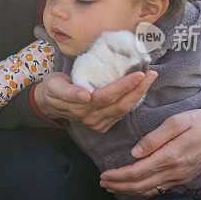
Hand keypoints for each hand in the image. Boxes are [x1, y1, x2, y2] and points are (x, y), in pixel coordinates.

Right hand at [34, 70, 157, 132]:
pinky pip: (121, 115)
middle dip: (139, 89)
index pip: (108, 96)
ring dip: (139, 95)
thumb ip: (68, 91)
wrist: (48, 103)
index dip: (125, 86)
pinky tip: (140, 90)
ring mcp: (97, 123)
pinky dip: (132, 103)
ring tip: (150, 79)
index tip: (140, 74)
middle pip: (120, 104)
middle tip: (152, 74)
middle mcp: (91, 118)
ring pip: (124, 110)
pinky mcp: (102, 125)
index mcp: (81, 107)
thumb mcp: (54, 85)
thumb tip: (85, 96)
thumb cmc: (52, 88)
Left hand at [98, 107, 200, 196]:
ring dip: (129, 190)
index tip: (103, 174)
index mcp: (170, 156)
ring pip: (150, 190)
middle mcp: (175, 171)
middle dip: (118, 186)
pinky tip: (135, 187)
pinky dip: (144, 190)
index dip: (118, 176)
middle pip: (140, 185)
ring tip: (112, 187)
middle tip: (102, 182)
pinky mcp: (185, 177)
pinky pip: (160, 189)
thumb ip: (154, 138)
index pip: (137, 172)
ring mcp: (181, 177)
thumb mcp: (177, 122)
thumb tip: (134, 153)